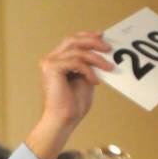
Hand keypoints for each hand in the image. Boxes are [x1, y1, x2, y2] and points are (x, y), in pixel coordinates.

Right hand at [27, 32, 112, 158]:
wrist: (63, 122)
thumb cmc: (72, 107)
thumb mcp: (85, 80)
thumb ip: (89, 66)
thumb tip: (102, 53)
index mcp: (57, 61)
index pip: (71, 41)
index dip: (87, 36)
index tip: (103, 36)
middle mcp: (51, 60)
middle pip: (72, 40)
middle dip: (92, 41)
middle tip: (109, 48)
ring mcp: (49, 63)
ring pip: (77, 51)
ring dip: (96, 58)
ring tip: (108, 68)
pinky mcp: (51, 68)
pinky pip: (76, 62)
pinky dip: (88, 70)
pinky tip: (95, 82)